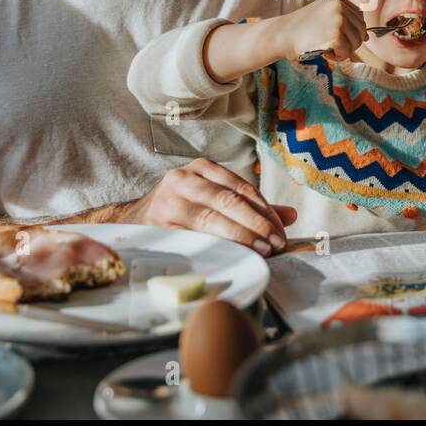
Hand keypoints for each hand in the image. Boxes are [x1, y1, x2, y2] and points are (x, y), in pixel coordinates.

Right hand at [118, 158, 296, 255]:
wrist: (134, 220)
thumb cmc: (183, 210)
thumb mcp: (214, 199)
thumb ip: (251, 207)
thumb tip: (291, 216)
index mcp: (202, 169)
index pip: (240, 187)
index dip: (264, 210)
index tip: (282, 231)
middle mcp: (183, 179)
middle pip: (228, 201)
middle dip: (256, 224)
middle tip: (276, 243)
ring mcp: (167, 202)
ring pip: (211, 219)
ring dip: (241, 237)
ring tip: (262, 250)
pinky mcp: (158, 226)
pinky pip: (193, 238)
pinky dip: (216, 247)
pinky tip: (234, 256)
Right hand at [271, 0, 367, 61]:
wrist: (281, 34)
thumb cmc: (300, 29)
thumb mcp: (322, 15)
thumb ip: (344, 21)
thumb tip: (368, 37)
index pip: (359, 17)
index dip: (351, 31)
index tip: (337, 36)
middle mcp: (340, 6)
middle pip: (361, 30)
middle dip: (350, 42)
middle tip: (332, 46)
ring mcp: (339, 19)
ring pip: (356, 42)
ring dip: (344, 51)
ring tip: (328, 50)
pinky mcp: (336, 34)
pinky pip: (347, 51)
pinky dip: (338, 57)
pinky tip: (325, 53)